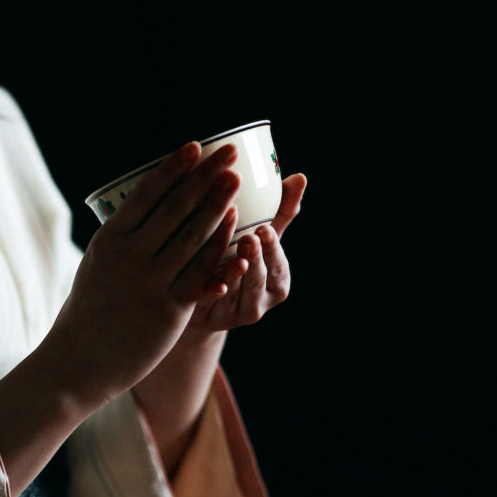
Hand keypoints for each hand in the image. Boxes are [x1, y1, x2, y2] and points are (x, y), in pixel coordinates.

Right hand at [43, 142, 242, 404]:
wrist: (79, 362)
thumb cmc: (89, 310)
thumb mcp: (97, 263)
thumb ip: (123, 238)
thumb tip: (148, 206)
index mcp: (108, 240)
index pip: (145, 194)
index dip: (173, 168)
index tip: (195, 147)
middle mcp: (129, 257)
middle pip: (175, 208)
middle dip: (205, 177)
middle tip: (229, 154)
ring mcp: (149, 283)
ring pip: (193, 236)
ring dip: (219, 205)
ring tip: (237, 181)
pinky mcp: (169, 309)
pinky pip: (201, 272)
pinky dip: (220, 247)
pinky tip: (236, 229)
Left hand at [188, 173, 306, 331]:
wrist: (196, 296)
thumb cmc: (233, 258)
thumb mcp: (255, 237)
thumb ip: (277, 213)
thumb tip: (300, 177)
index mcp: (276, 277)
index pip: (279, 263)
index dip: (274, 248)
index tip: (266, 229)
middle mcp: (262, 296)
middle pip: (263, 278)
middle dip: (259, 259)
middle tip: (251, 238)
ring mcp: (238, 310)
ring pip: (242, 293)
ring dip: (239, 274)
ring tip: (236, 259)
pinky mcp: (214, 319)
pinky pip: (214, 305)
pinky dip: (215, 293)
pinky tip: (214, 284)